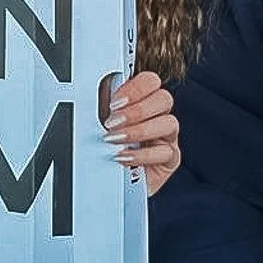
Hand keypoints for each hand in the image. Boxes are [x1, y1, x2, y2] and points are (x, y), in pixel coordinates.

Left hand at [100, 71, 179, 193]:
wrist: (105, 181)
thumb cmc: (103, 148)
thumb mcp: (99, 121)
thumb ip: (102, 104)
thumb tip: (92, 91)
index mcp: (142, 99)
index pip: (150, 81)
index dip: (135, 88)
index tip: (114, 103)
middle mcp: (157, 115)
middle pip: (164, 99)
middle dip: (137, 110)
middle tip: (113, 122)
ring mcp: (166, 136)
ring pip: (169, 123)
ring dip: (139, 131)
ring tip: (115, 140)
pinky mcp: (170, 159)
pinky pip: (165, 152)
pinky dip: (142, 155)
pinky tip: (124, 157)